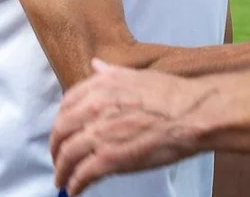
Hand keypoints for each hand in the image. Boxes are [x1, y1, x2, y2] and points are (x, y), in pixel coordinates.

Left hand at [50, 59, 198, 194]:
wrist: (193, 113)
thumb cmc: (173, 96)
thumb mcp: (137, 75)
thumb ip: (111, 73)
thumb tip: (97, 65)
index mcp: (101, 86)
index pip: (66, 104)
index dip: (62, 121)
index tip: (64, 131)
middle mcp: (94, 107)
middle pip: (61, 131)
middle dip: (56, 148)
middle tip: (58, 158)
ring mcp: (100, 133)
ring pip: (67, 155)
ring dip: (62, 170)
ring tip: (63, 179)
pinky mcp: (109, 158)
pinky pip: (82, 174)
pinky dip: (75, 184)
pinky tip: (76, 189)